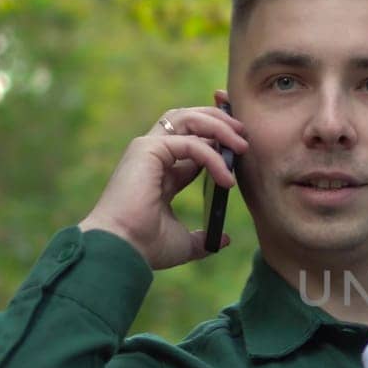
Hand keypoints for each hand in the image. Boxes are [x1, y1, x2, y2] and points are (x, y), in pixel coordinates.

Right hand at [78, 101, 246, 268]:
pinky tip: (227, 178)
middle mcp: (153, 154)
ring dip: (220, 127)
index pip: (194, 141)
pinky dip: (212, 156)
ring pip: (188, 118)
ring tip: (242, 146)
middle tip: (244, 136)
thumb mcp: (184, 242)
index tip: (243, 151)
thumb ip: (203, 238)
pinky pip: (191, 143)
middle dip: (220, 120)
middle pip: (189, 118)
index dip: (219, 140)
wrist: (123, 250)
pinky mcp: (147, 149)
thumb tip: (223, 239)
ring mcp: (148, 148)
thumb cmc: (145, 246)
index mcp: (162, 170)